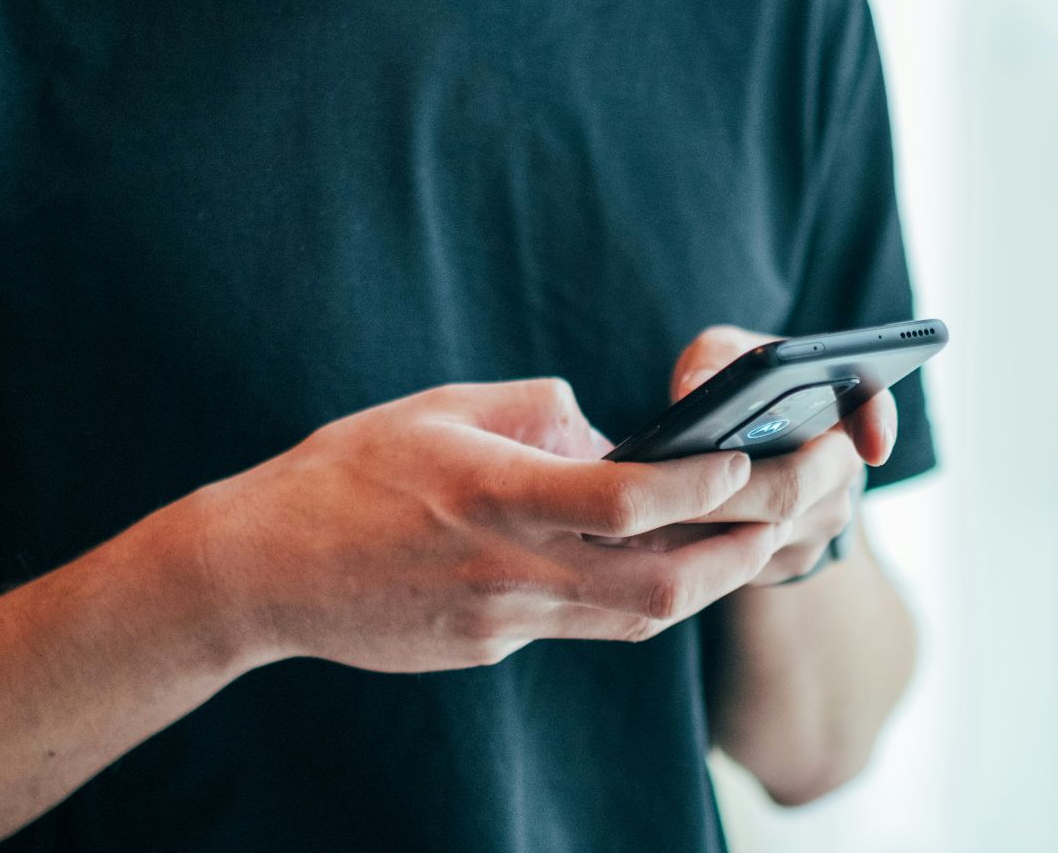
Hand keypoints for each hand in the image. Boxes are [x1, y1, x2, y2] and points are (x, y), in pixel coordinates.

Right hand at [175, 378, 789, 672]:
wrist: (261, 571)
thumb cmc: (343, 472)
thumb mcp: (439, 409)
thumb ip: (534, 412)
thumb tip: (606, 429)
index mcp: (497, 496)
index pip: (630, 501)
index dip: (705, 483)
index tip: (752, 455)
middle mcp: (511, 570)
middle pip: (663, 585)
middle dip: (744, 548)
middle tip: (796, 505)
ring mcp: (503, 622)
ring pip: (638, 620)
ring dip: (708, 580)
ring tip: (755, 538)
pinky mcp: (491, 648)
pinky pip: (585, 627)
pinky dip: (634, 596)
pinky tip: (659, 564)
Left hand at [609, 325, 897, 585]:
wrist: (738, 448)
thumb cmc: (732, 388)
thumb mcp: (722, 357)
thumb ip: (713, 360)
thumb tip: (696, 391)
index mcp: (837, 406)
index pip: (872, 406)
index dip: (877, 425)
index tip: (872, 446)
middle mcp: (840, 468)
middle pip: (794, 487)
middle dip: (727, 489)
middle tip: (666, 486)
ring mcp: (819, 523)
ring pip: (764, 533)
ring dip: (703, 525)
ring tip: (638, 513)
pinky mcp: (788, 562)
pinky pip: (744, 564)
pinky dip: (696, 550)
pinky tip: (649, 538)